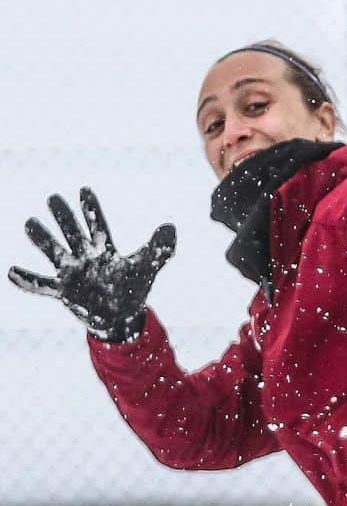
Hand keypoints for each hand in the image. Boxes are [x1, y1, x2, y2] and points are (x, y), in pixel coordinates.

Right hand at [8, 188, 175, 342]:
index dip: (91, 209)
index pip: (97, 225)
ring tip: (30, 223)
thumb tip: (171, 226)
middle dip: (64, 217)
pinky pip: (42, 285)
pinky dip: (28, 280)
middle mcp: (85, 257)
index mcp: (104, 249)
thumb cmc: (132, 288)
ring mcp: (72, 272)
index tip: (83, 189)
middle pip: (72, 233)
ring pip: (54, 252)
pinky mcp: (63, 291)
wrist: (121, 316)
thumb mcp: (147, 267)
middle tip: (53, 198)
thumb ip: (160, 248)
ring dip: (43, 239)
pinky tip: (12, 272)